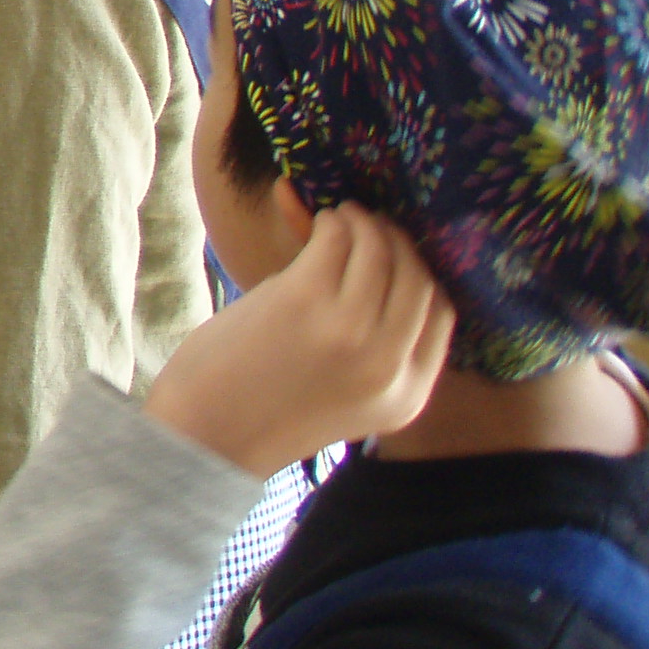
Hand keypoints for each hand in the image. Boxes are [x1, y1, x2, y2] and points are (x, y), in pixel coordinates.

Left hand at [145, 204, 454, 477]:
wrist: (206, 432)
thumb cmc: (268, 405)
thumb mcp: (346, 390)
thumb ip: (375, 342)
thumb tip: (383, 258)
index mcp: (407, 395)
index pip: (442, 313)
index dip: (423, 273)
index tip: (401, 253)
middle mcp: (387, 365)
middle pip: (417, 277)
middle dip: (397, 241)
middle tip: (372, 223)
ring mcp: (349, 330)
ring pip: (378, 251)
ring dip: (362, 223)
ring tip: (342, 216)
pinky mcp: (304, 299)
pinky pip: (333, 240)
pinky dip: (330, 222)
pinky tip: (318, 221)